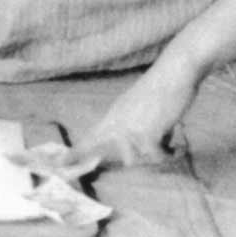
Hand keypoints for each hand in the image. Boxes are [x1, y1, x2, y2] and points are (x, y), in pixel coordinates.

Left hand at [79, 46, 205, 168]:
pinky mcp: (146, 135)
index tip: (60, 165)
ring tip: (168, 138)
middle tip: (153, 149)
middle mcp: (117, 123)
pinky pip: (157, 156)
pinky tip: (176, 145)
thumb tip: (136, 149)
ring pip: (141, 158)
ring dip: (156, 151)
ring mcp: (129, 130)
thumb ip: (130, 124)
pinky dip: (169, 153)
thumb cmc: (162, 87)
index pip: (90, 137)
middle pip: (120, 156)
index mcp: (113, 114)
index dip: (75, 153)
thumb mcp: (137, 105)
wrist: (174, 71)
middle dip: (137, 156)